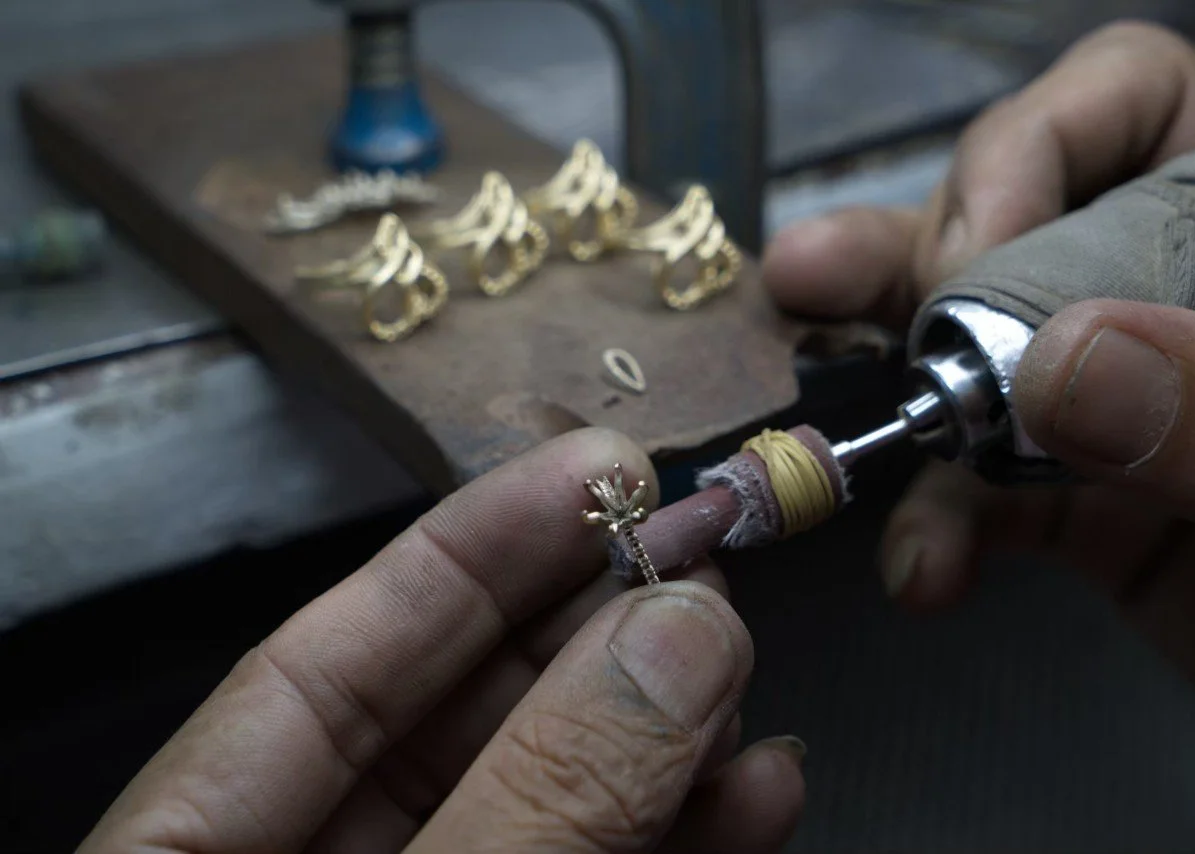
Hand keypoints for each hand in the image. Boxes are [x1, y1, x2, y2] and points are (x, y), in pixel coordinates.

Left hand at [79, 429, 804, 852]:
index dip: (466, 552)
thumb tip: (678, 634)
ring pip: (554, 798)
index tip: (590, 466)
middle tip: (698, 557)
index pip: (328, 661)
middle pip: (461, 717)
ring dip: (664, 735)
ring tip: (744, 665)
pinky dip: (687, 840)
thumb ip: (539, 793)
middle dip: (590, 633)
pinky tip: (757, 794)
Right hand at [765, 22, 1194, 753]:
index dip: (1033, 150)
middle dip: (911, 255)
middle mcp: (1182, 298)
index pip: (1136, 106)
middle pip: (1018, 220)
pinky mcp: (1091, 511)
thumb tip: (1057, 364)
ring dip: (888, 383)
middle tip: (822, 284)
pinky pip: (981, 496)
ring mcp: (1128, 405)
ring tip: (814, 405)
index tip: (973, 257)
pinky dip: (937, 528)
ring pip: (973, 356)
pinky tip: (925, 572)